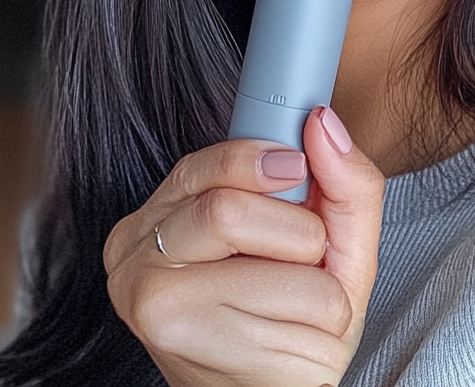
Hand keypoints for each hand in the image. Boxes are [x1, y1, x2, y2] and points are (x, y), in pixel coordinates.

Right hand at [104, 106, 384, 386]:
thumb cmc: (294, 314)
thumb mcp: (329, 237)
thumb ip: (340, 178)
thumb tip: (324, 120)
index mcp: (154, 219)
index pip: (198, 167)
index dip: (254, 158)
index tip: (296, 165)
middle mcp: (134, 258)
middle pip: (227, 212)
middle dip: (298, 231)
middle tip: (308, 254)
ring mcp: (153, 309)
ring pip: (271, 266)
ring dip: (320, 286)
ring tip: (301, 306)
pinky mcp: (189, 353)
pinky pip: (296, 309)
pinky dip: (322, 322)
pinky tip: (293, 341)